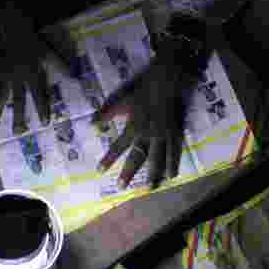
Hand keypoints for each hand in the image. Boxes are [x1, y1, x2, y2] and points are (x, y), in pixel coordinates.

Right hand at [0, 2, 69, 133]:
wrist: (15, 27)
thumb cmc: (34, 41)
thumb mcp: (50, 52)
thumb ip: (61, 66)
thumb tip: (75, 77)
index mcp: (33, 74)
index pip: (39, 95)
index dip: (43, 109)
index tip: (45, 123)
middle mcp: (18, 77)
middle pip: (18, 101)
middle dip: (18, 117)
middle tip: (18, 133)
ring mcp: (4, 74)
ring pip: (1, 96)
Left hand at [93, 40, 197, 189]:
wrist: (168, 80)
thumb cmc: (143, 88)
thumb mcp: (122, 98)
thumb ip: (107, 113)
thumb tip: (93, 126)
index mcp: (134, 126)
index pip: (119, 146)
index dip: (109, 158)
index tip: (99, 170)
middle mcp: (148, 134)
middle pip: (137, 157)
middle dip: (129, 172)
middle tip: (121, 186)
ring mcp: (163, 135)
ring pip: (157, 158)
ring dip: (153, 174)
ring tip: (149, 188)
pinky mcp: (175, 133)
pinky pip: (174, 151)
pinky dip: (173, 164)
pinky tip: (172, 176)